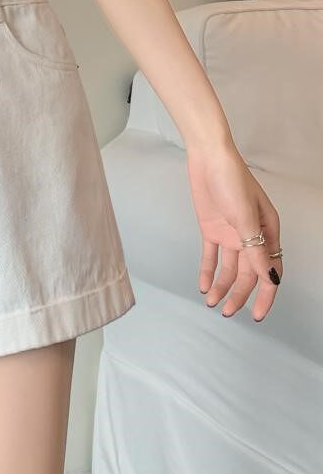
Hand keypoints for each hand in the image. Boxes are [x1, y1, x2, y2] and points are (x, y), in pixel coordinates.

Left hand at [185, 144, 282, 321]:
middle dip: (239, 294)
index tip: (257, 315)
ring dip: (221, 286)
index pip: (269, 271)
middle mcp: (250, 236)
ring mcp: (230, 233)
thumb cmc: (232, 180)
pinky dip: (207, 271)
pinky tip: (203, 286)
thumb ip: (256, 249)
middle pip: (248, 273)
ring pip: (229, 268)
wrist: (208, 158)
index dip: (264, 294)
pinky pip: (210, 256)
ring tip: (212, 303)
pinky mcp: (211, 229)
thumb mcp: (246, 217)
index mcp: (268, 232)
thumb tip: (270, 277)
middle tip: (227, 312)